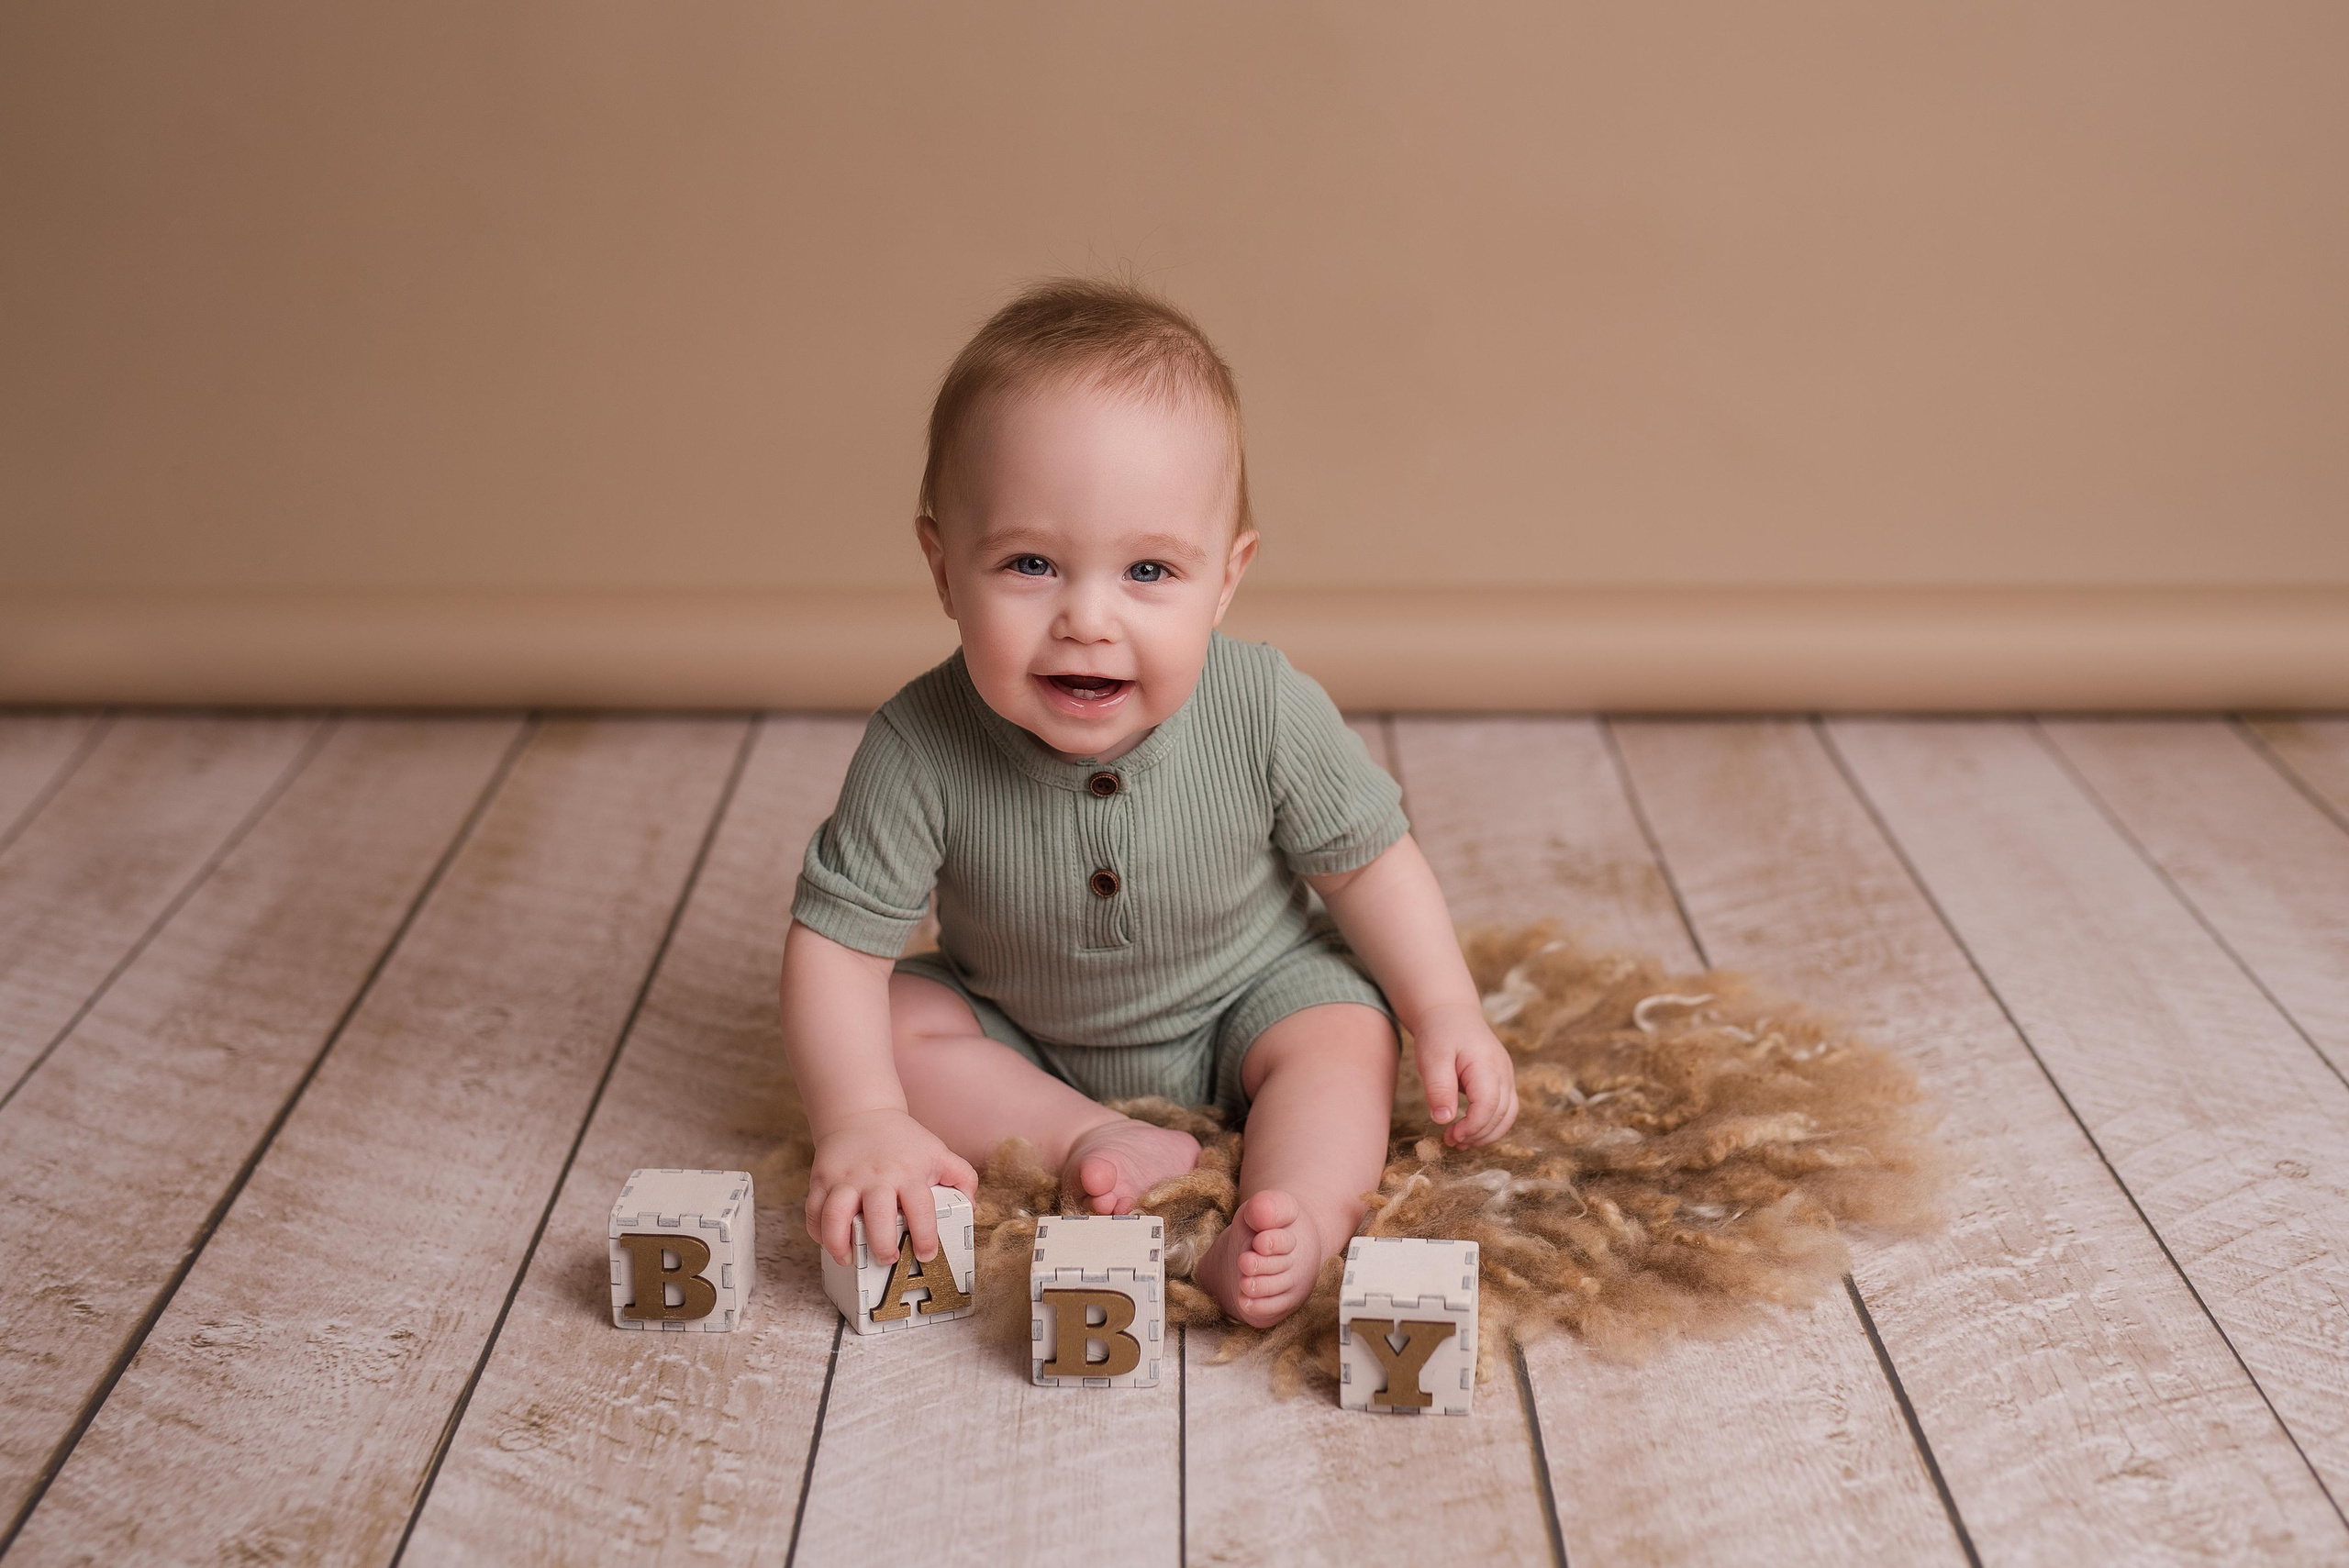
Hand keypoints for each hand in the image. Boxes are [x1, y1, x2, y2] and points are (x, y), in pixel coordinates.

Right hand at [805, 1108, 977, 1266]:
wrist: (863, 1113)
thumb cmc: (905, 1142)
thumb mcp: (939, 1153)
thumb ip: (962, 1178)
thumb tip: (973, 1210)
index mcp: (909, 1173)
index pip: (921, 1208)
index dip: (924, 1235)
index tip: (926, 1255)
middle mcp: (877, 1176)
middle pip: (877, 1215)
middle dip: (882, 1244)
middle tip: (888, 1260)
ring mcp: (846, 1178)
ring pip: (835, 1215)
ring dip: (840, 1243)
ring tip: (850, 1259)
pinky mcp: (822, 1178)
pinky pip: (813, 1210)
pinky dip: (817, 1232)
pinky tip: (829, 1243)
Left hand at [1412, 1002, 1519, 1146]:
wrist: (1450, 1012)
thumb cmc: (1439, 1033)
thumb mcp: (1432, 1058)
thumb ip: (1438, 1088)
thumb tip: (1444, 1120)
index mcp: (1486, 1063)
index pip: (1489, 1104)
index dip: (1473, 1126)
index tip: (1450, 1135)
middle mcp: (1503, 1070)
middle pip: (1502, 1114)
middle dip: (1478, 1134)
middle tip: (1451, 1141)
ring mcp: (1506, 1075)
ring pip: (1508, 1114)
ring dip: (1487, 1133)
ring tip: (1460, 1141)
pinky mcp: (1502, 1080)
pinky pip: (1504, 1108)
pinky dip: (1490, 1124)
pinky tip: (1469, 1130)